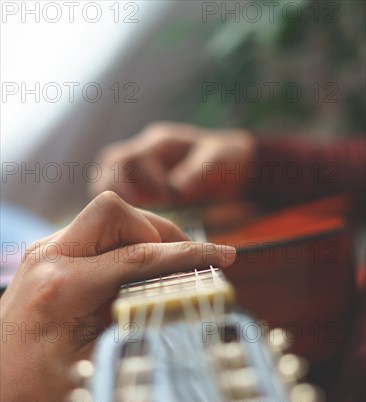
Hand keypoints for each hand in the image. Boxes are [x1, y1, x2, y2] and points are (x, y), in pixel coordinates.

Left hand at [1, 192, 235, 401]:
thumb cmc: (31, 381)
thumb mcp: (93, 361)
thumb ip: (133, 324)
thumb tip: (175, 303)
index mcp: (62, 287)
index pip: (138, 256)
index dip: (187, 253)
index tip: (221, 254)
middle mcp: (50, 257)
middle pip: (114, 212)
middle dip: (157, 229)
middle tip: (181, 259)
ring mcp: (45, 251)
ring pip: (104, 214)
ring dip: (139, 232)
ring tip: (161, 263)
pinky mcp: (47, 253)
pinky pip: (92, 230)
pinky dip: (121, 241)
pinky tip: (132, 268)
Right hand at [91, 123, 256, 205]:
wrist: (233, 168)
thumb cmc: (225, 160)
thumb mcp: (218, 160)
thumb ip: (198, 171)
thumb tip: (176, 189)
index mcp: (161, 143)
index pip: (137, 156)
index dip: (148, 178)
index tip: (169, 196)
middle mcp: (144, 152)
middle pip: (111, 161)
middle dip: (116, 185)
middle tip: (135, 206)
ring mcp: (139, 171)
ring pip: (107, 176)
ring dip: (112, 197)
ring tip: (126, 217)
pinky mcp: (140, 189)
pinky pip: (117, 194)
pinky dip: (117, 207)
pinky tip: (129, 223)